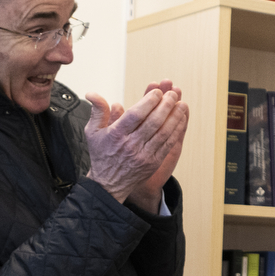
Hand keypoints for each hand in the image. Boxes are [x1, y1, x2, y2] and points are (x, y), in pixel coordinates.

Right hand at [83, 80, 187, 205]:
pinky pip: (168, 144)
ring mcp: (144, 155)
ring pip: (163, 132)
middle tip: (172, 94)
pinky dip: (176, 131)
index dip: (148, 101)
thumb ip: (97, 111)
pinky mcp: (153, 162)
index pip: (135, 115)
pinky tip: (181, 120)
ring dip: (175, 117)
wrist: (109, 184)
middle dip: (165, 105)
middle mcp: (131, 145)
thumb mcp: (93, 132)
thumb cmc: (102, 154)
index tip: (157, 92)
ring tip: (182, 104)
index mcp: (116, 134)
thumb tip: (92, 93)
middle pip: (152, 122)